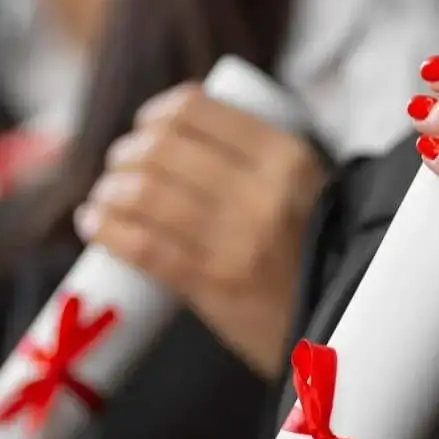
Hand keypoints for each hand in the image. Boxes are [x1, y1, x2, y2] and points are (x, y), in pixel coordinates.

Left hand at [76, 83, 325, 376]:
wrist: (343, 327)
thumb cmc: (318, 255)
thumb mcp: (310, 190)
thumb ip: (263, 161)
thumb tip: (185, 131)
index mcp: (287, 157)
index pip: (196, 111)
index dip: (157, 113)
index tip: (147, 125)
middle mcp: (262, 192)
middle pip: (162, 149)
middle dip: (127, 153)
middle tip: (120, 166)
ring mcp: (236, 240)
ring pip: (144, 194)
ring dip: (109, 190)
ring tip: (104, 197)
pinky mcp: (213, 285)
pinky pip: (142, 246)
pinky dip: (107, 230)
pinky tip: (95, 224)